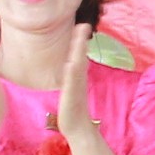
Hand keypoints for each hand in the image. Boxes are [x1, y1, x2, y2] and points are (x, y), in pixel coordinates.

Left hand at [55, 24, 98, 144]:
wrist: (77, 128)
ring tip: (79, 39)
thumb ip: (71, 77)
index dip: (80, 41)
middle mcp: (79, 79)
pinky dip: (72, 72)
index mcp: (77, 77)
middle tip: (84, 25)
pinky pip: (72, 83)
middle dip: (81, 41)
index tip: (82, 26)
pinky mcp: (72, 97)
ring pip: (78, 67)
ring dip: (79, 52)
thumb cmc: (72, 110)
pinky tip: (71, 64)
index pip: (79, 55)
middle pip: (81, 57)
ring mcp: (76, 88)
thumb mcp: (71, 90)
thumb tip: (71, 66)